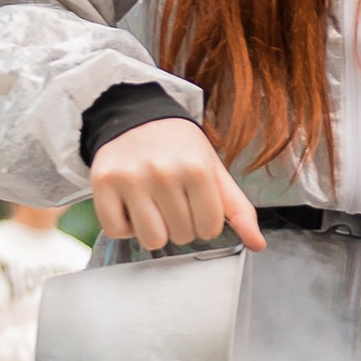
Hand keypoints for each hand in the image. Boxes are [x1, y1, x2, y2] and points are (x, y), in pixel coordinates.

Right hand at [89, 118, 265, 255]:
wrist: (136, 116)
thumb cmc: (179, 147)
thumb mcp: (214, 169)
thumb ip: (238, 208)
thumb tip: (257, 244)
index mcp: (196, 168)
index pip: (209, 229)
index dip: (204, 222)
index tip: (196, 204)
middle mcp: (163, 172)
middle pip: (180, 236)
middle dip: (180, 225)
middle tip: (173, 200)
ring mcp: (130, 178)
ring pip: (151, 239)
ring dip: (154, 230)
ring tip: (153, 206)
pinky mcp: (103, 183)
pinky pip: (117, 231)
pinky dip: (125, 226)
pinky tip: (132, 206)